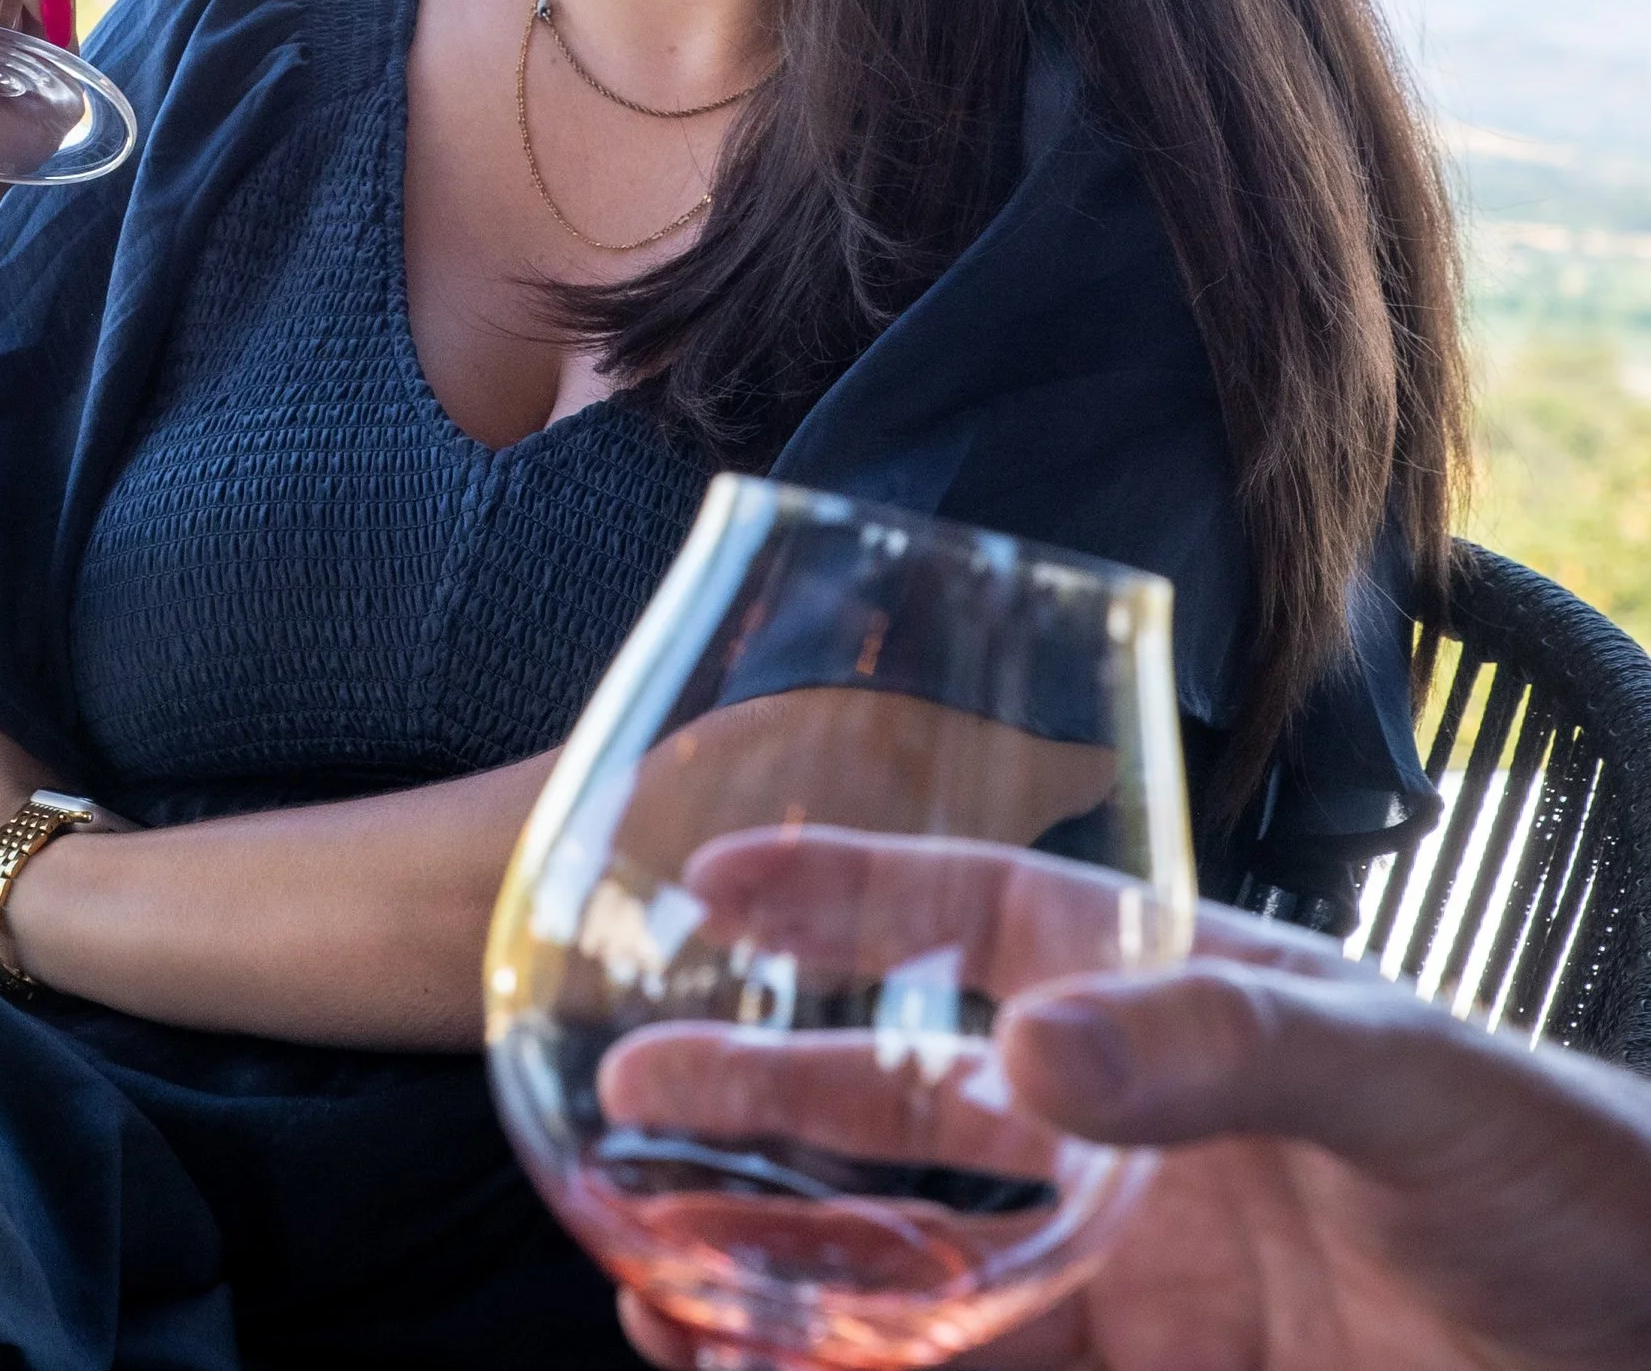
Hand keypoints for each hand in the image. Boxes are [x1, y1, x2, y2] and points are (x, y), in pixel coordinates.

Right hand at [611, 851, 1650, 1370]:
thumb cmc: (1558, 1162)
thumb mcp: (1400, 1068)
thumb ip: (1220, 1045)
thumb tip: (1027, 1048)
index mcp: (1166, 995)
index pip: (975, 913)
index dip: (845, 884)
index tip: (714, 876)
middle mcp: (1124, 1126)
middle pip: (899, 1100)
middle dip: (754, 1098)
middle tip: (617, 1103)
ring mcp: (1134, 1273)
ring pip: (914, 1269)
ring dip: (786, 1278)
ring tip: (661, 1297)